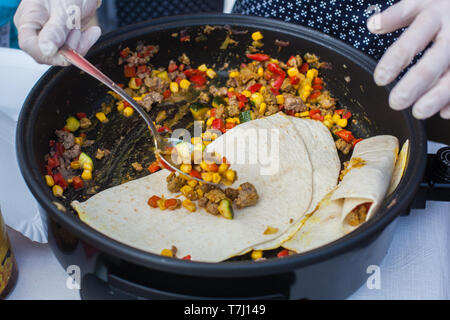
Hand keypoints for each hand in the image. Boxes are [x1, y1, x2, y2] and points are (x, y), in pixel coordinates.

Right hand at [14, 0, 101, 65]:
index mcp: (28, 19)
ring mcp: (51, 33)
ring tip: (86, 27)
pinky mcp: (64, 36)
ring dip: (79, 44)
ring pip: (63, 52)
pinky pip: (74, 47)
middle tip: (78, 32)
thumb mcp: (63, 9)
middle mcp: (37, 29)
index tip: (66, 53)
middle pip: (49, 52)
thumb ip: (55, 30)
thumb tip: (47, 49)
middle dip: (68, 47)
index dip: (48, 54)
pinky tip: (92, 32)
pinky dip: (85, 42)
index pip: (30, 46)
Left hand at [367, 0, 449, 118]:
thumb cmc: (446, 6)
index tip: (380, 78)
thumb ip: (399, 14)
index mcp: (437, 15)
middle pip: (434, 62)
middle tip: (396, 101)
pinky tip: (444, 112)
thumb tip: (373, 25)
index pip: (414, 38)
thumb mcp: (424, 1)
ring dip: (437, 96)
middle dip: (415, 84)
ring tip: (419, 112)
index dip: (396, 59)